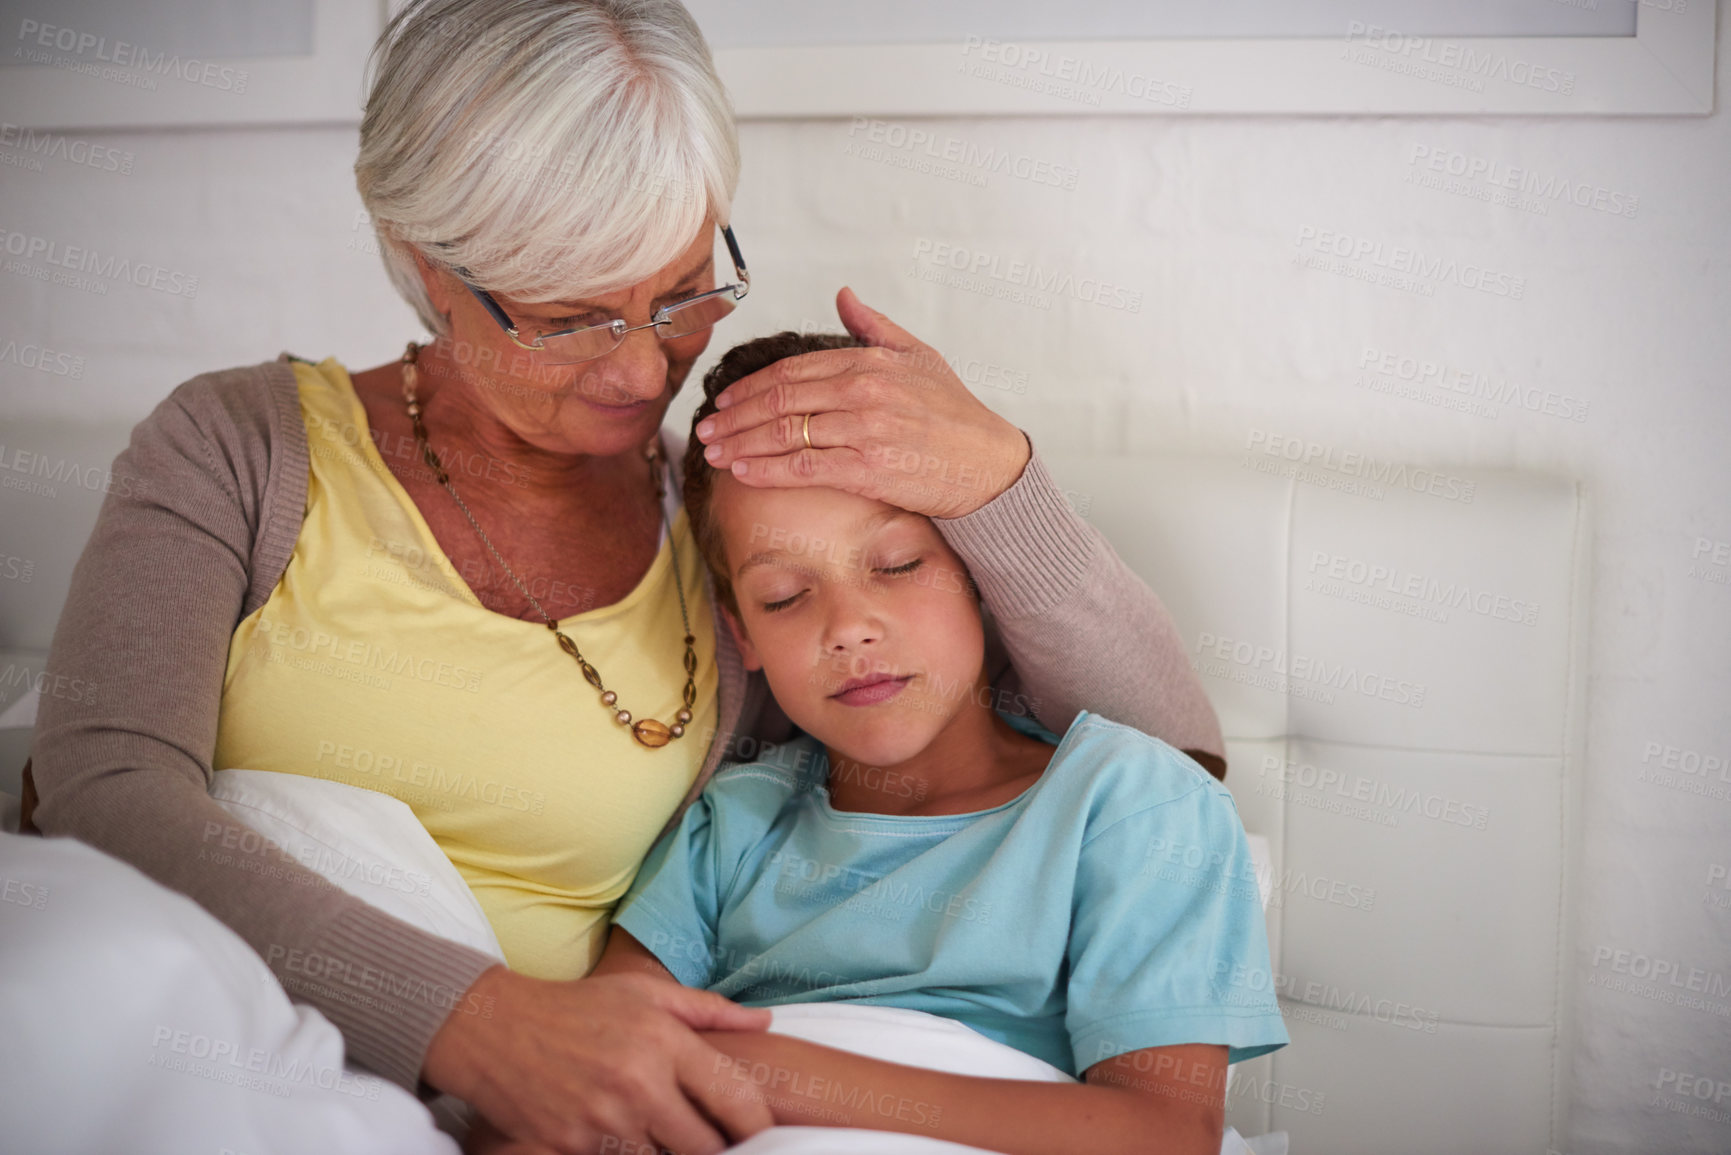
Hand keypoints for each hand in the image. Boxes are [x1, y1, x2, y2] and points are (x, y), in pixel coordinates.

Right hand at [423, 965, 774, 1154]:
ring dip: (670, 1153)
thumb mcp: (644, 994)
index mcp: (665, 1042)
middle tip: (715, 1140)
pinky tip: (626, 1137)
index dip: (757, 1125)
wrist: (493, 1028)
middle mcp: (639, 1084)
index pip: (736, 1099)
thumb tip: (763, 1022)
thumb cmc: (577, 1007)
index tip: (761, 1131)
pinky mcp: (570, 1147)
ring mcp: (603, 1121)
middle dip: (718, 1149)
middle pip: (706, 1147)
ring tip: (667, 1133)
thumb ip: (709, 1010)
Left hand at [693, 286, 1032, 519]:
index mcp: (868, 362)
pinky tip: (743, 472)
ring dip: (741, 443)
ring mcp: (864, 431)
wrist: (989, 463)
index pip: (792, 372)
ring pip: (785, 434)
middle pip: (779, 401)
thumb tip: (842, 295)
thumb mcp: (919, 356)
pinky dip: (767, 470)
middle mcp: (863, 392)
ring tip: (714, 451)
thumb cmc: (955, 413)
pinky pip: (804, 469)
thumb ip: (874, 326)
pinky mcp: (868, 469)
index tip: (724, 399)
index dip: (750, 386)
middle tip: (705, 427)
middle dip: (734, 415)